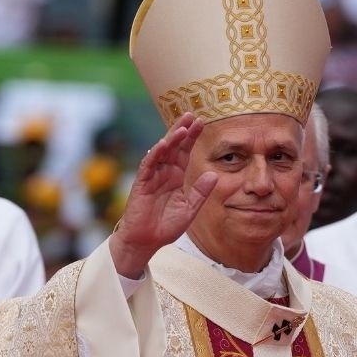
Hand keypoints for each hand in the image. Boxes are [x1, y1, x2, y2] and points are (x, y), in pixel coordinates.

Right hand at [110, 113, 216, 278]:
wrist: (146, 242)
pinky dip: (155, 154)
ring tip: (182, 127)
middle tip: (191, 115)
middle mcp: (164, 173)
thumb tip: (214, 175)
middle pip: (174, 147)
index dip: (192, 137)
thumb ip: (200, 192)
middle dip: (182, 131)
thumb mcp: (190, 209)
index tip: (202, 122)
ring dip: (171, 139)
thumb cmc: (165, 226)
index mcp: (177, 177)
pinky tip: (162, 144)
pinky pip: (148, 165)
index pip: (185, 152)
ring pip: (162, 152)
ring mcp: (152, 177)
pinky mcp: (142, 184)